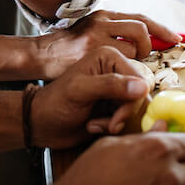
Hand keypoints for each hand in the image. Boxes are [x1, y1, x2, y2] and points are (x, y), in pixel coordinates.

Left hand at [29, 47, 149, 149]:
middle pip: (140, 97)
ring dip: (117, 123)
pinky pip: (128, 119)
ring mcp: (116, 89)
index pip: (140, 82)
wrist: (42, 122)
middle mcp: (116, 70)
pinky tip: (94, 126)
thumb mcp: (80, 91)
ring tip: (95, 124)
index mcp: (110, 57)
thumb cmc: (55, 103)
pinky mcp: (114, 106)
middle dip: (124, 116)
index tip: (116, 120)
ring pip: (135, 110)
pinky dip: (113, 127)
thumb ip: (110, 86)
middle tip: (107, 125)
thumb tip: (142, 86)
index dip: (131, 104)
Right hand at [33, 10, 180, 79]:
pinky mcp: (89, 52)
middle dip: (153, 43)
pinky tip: (116, 78)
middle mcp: (102, 22)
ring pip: (133, 47)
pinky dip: (124, 72)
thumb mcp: (91, 33)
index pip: (141, 19)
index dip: (162, 29)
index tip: (181, 38)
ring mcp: (96, 36)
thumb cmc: (67, 49)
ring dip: (136, 61)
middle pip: (141, 28)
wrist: (39, 55)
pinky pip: (118, 62)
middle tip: (151, 57)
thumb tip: (145, 44)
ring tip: (127, 71)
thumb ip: (114, 35)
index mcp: (104, 16)